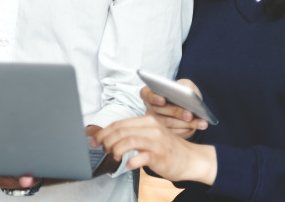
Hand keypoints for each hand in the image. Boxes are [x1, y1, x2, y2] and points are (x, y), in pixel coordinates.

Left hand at [93, 115, 216, 184]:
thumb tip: (99, 134)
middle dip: (106, 141)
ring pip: (128, 141)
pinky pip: (141, 157)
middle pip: (120, 131)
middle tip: (103, 149)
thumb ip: (128, 133)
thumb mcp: (147, 135)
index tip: (93, 141)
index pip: (118, 123)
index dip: (102, 132)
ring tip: (115, 156)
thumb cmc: (166, 148)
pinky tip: (128, 164)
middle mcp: (151, 128)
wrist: (191, 159)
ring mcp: (157, 142)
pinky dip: (131, 161)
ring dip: (116, 149)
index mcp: (146, 121)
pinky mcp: (160, 156)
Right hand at [140, 81, 208, 138]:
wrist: (190, 106)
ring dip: (186, 123)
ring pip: (169, 124)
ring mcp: (156, 121)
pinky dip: (189, 128)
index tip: (162, 100)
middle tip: (189, 115)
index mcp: (150, 93)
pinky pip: (175, 132)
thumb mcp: (185, 85)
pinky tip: (200, 125)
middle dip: (176, 112)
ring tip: (201, 122)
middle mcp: (151, 108)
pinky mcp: (165, 132)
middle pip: (159, 111)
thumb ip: (184, 85)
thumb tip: (186, 93)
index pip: (146, 94)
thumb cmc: (184, 93)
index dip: (153, 98)